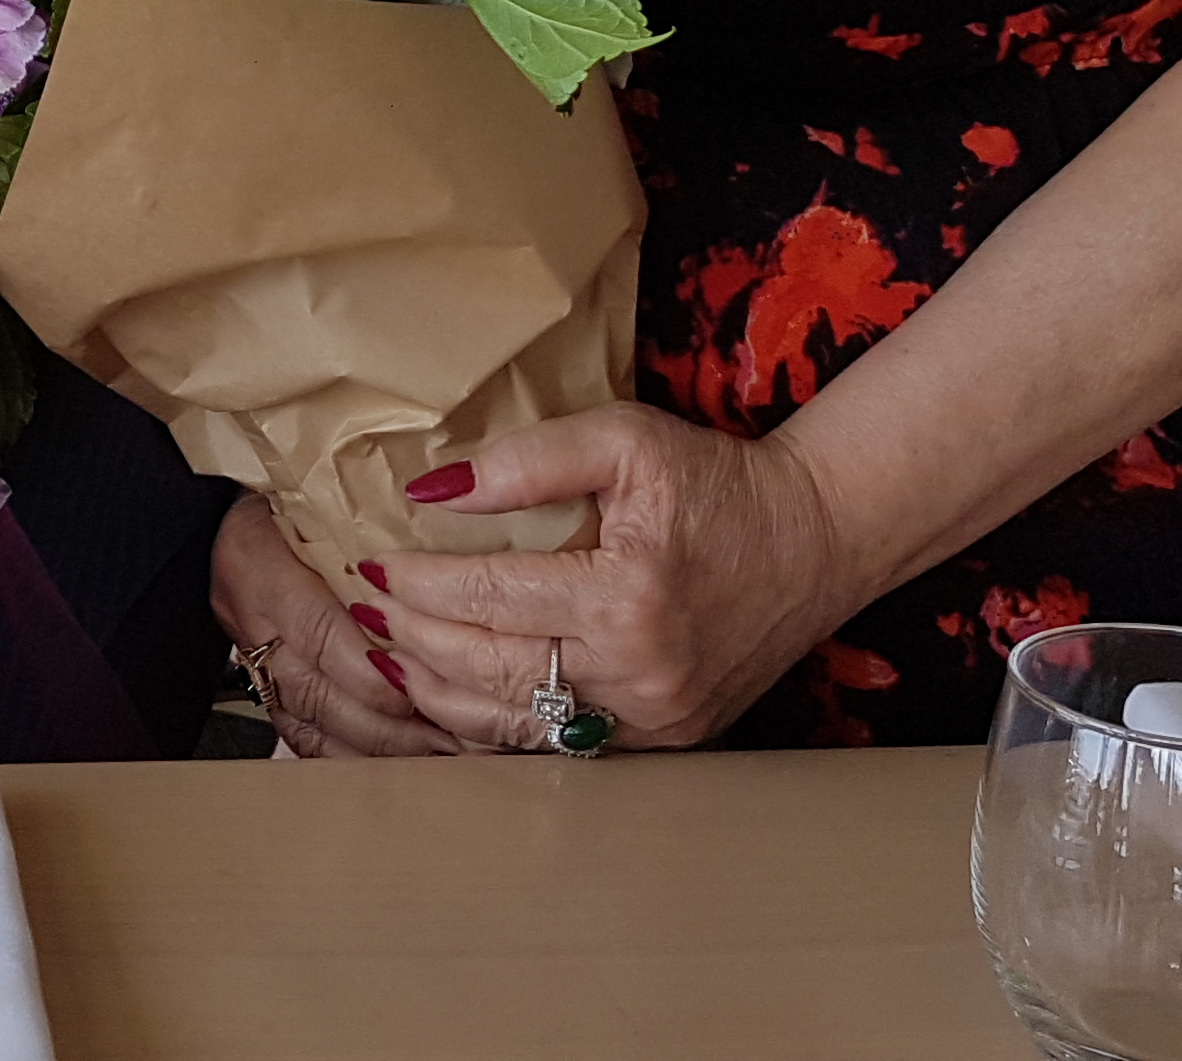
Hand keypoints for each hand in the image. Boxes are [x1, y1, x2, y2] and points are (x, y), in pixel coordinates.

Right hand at [211, 496, 460, 758]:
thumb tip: (438, 507)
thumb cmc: (274, 493)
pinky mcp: (256, 684)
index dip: (368, 665)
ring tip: (437, 756)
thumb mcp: (311, 488)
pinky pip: (299, 736)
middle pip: (317, 692)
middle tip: (452, 735)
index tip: (420, 682)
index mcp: (258, 559)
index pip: (316, 628)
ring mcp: (250, 657)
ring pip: (311, 725)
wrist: (204, 516)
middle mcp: (250, 617)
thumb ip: (364, 515)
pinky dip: (348, 758)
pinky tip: (391, 765)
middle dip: (388, 723)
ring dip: (376, 749)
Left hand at [369, 404, 854, 750]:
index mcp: (624, 595)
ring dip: (440, 693)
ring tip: (391, 656)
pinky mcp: (662, 740)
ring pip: (514, 722)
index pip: (489, 595)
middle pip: (489, 668)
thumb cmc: (718, 484)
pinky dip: (496, 722)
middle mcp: (636, 670)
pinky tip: (454, 695)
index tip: (372, 563)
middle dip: (414, 638)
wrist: (814, 540)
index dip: (419, 581)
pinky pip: (558, 741)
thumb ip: (530, 460)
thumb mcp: (625, 439)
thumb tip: (435, 489)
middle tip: (367, 609)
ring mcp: (651, 717)